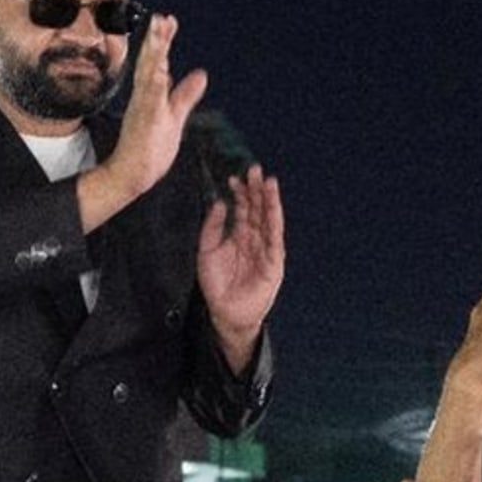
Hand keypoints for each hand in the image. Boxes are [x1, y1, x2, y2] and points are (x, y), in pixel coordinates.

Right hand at [99, 14, 206, 201]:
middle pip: (150, 62)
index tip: (168, 19)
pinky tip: (160, 72)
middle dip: (156, 40)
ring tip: (159, 34)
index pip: (157, 62)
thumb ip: (186, 94)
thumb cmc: (151, 147)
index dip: (162, 41)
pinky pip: (150, 103)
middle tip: (162, 17)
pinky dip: (155, 87)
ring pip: (148, 77)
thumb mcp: (176, 116)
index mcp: (150, 94)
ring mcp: (143, 109)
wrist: (132, 174)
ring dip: (154, 55)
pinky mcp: (145, 124)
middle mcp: (144, 97)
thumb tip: (201, 74)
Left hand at [198, 162, 284, 369]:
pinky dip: (275, 220)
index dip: (239, 192)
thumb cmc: (217, 285)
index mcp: (239, 236)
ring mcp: (266, 250)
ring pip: (268, 219)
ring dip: (268, 200)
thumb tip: (220, 201)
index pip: (242, 209)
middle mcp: (255, 239)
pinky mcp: (274, 262)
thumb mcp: (207, 250)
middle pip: (257, 209)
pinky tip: (273, 206)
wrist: (225, 313)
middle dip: (256, 189)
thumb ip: (213, 226)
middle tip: (254, 169)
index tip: (234, 176)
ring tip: (267, 181)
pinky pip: (275, 238)